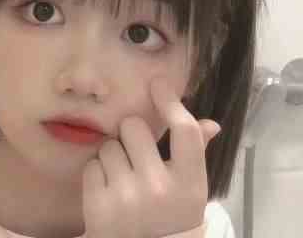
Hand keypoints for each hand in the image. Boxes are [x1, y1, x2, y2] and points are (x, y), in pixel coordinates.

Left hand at [82, 76, 220, 237]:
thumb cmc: (169, 218)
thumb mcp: (189, 192)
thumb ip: (196, 155)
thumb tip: (211, 124)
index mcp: (189, 184)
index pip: (184, 131)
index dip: (170, 102)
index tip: (157, 84)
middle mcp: (159, 189)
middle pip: (133, 126)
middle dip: (131, 134)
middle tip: (135, 156)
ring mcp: (128, 198)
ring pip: (108, 145)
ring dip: (113, 156)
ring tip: (122, 180)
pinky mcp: (98, 207)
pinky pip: (91, 165)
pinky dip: (97, 174)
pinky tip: (108, 192)